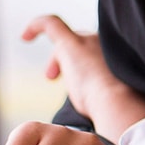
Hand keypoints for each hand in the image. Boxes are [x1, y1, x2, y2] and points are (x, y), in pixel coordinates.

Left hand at [24, 14, 144, 140]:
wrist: (119, 103)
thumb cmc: (118, 109)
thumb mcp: (119, 102)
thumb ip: (111, 99)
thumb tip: (105, 119)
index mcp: (119, 56)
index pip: (99, 53)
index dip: (86, 65)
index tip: (80, 81)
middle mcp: (106, 44)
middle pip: (84, 45)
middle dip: (70, 62)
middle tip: (58, 80)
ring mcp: (89, 41)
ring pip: (68, 41)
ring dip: (58, 59)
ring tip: (50, 77)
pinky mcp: (71, 43)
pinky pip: (51, 24)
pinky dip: (37, 26)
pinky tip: (25, 36)